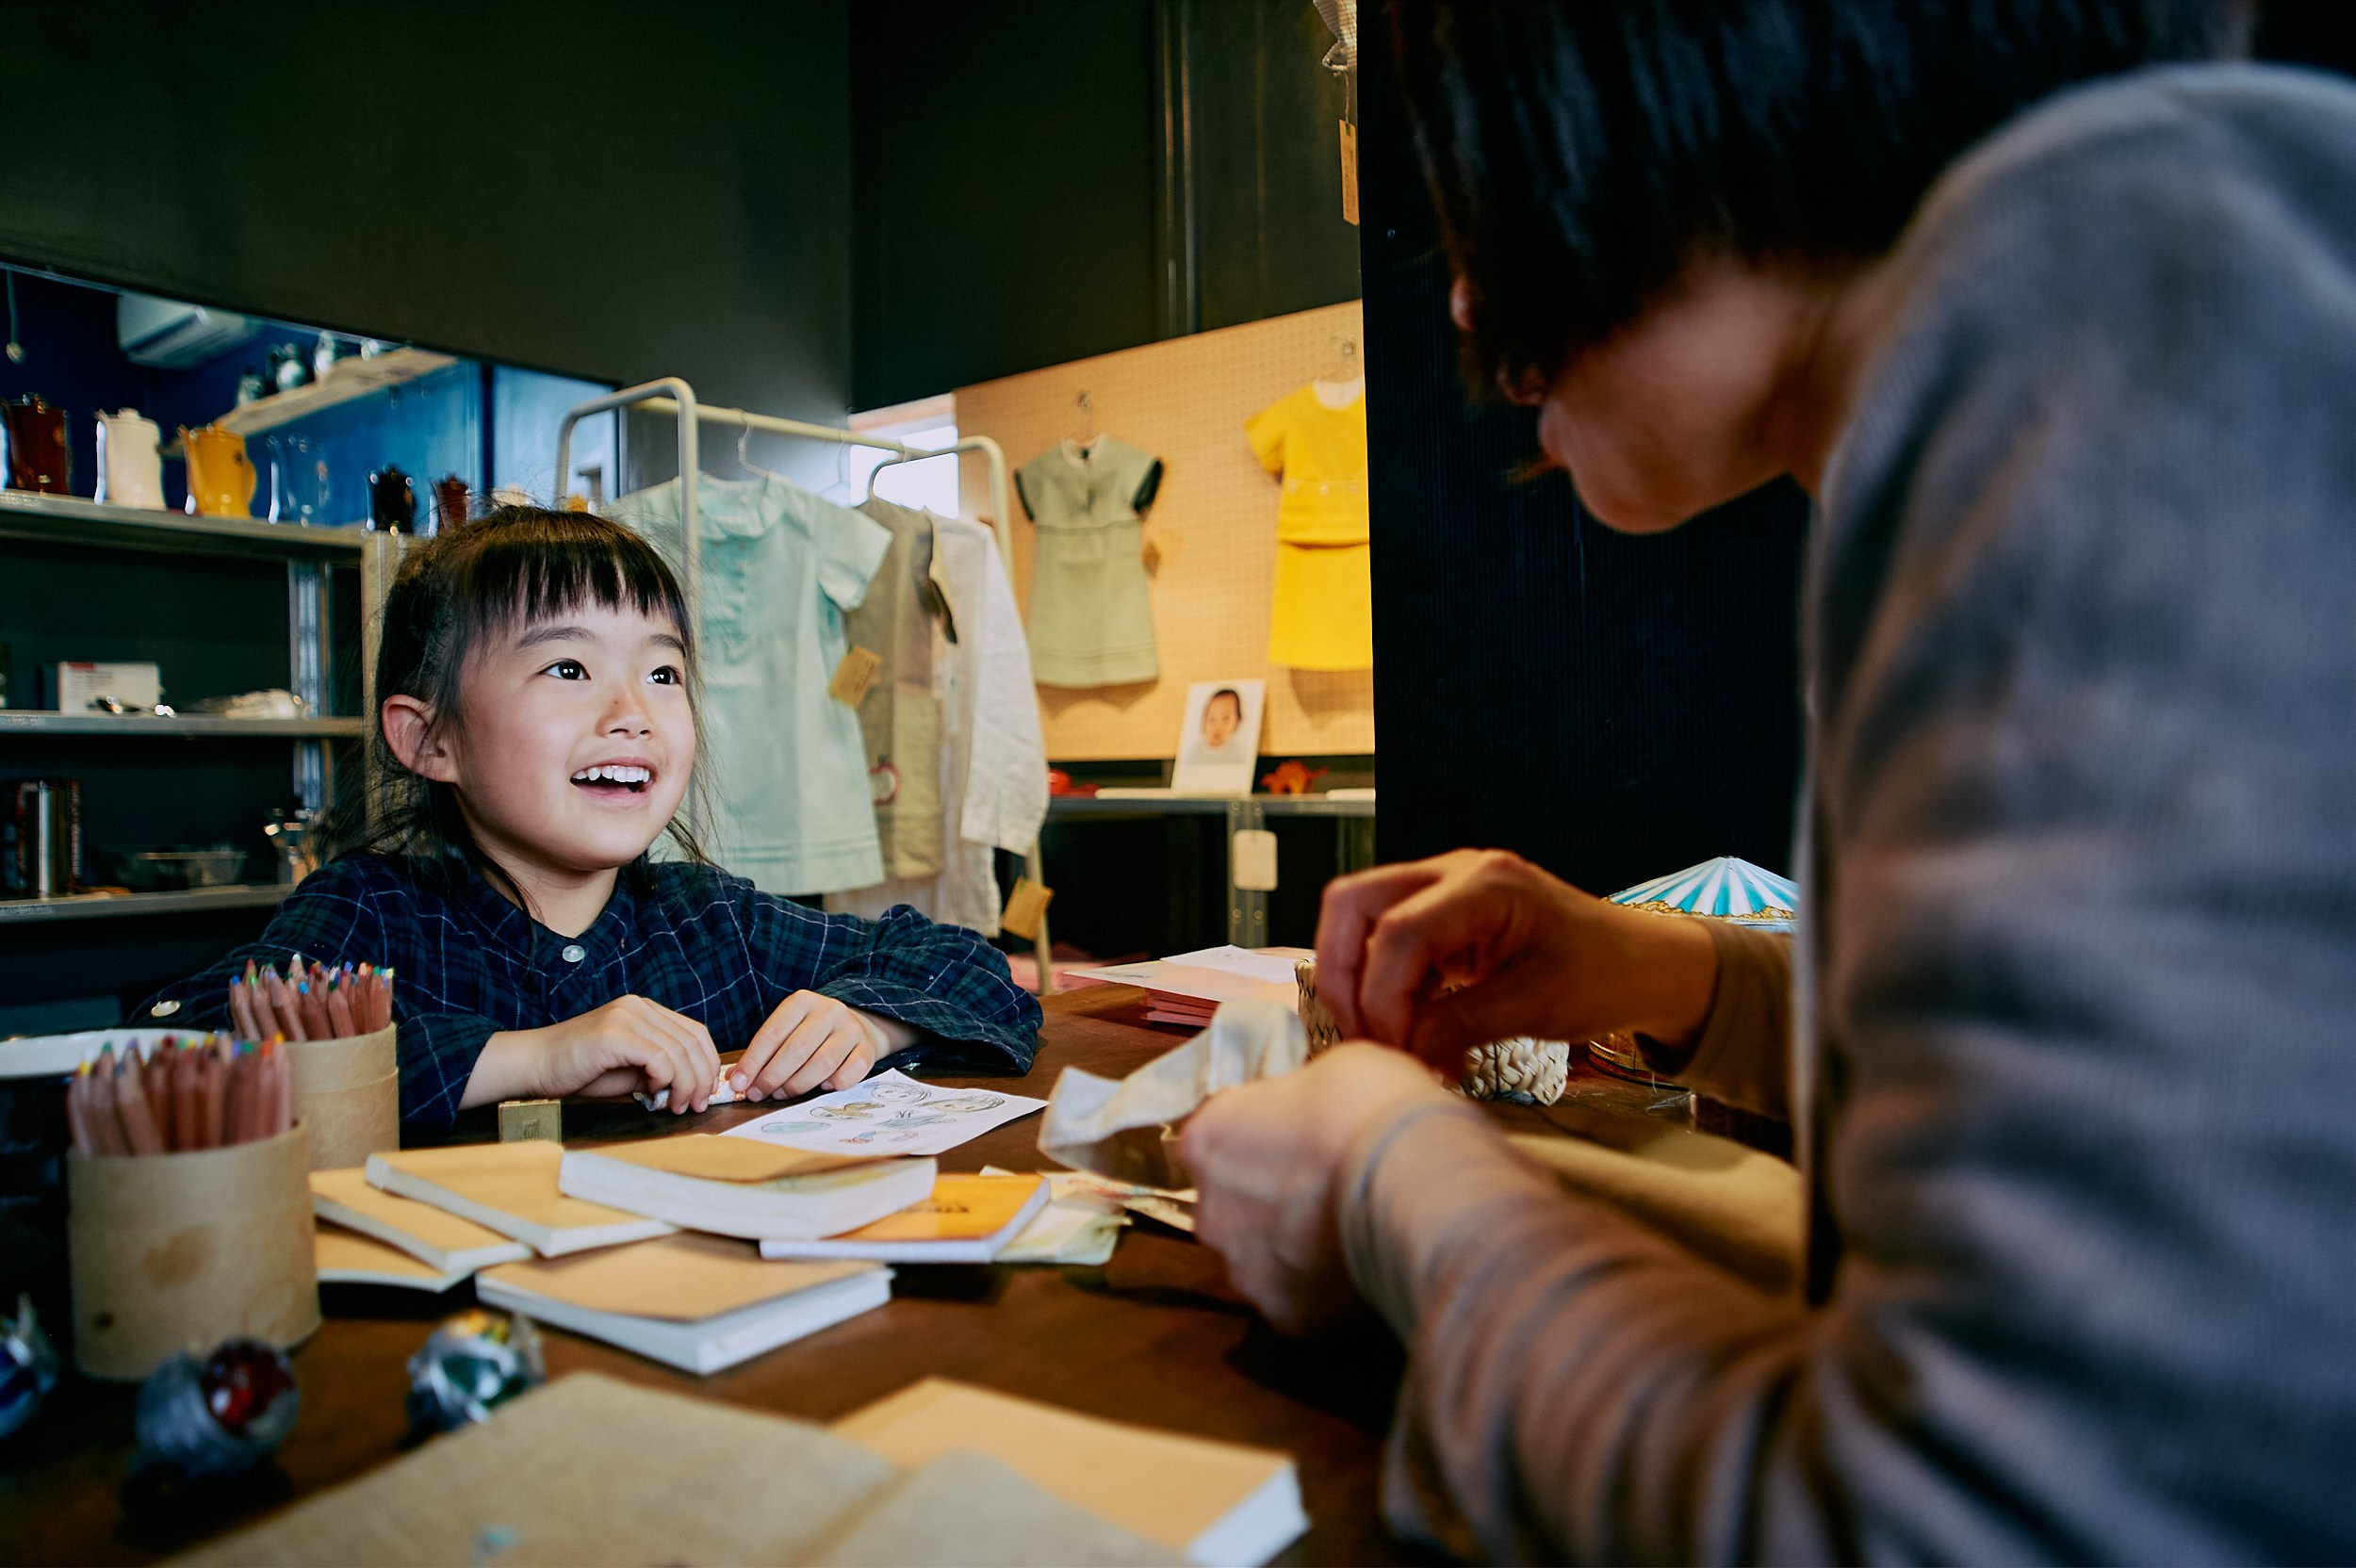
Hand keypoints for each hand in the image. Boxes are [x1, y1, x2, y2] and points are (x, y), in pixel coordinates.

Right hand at [469, 995, 721, 1113]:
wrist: (536, 1065)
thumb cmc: (580, 1070)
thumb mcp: (630, 1069)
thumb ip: (660, 1070)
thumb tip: (693, 1087)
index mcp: (645, 1010)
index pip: (695, 1032)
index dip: (709, 1063)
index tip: (707, 1091)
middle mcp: (638, 1007)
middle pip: (692, 1041)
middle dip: (701, 1078)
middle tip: (696, 1105)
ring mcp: (626, 1017)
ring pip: (679, 1051)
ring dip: (685, 1084)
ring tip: (676, 1106)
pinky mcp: (614, 1034)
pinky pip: (658, 1057)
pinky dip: (664, 1079)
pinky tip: (652, 1092)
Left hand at [732, 991, 891, 1099]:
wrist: (856, 1026)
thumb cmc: (811, 1033)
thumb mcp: (786, 1031)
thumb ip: (763, 1052)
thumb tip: (735, 1079)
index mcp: (802, 1002)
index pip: (772, 1034)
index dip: (753, 1061)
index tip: (737, 1083)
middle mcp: (829, 1011)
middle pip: (796, 1050)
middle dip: (772, 1077)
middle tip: (757, 1094)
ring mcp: (851, 1030)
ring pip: (822, 1064)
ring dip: (797, 1085)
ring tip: (782, 1094)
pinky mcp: (867, 1050)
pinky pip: (850, 1073)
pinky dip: (833, 1084)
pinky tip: (822, 1088)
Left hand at [1179, 1044, 1450, 1334]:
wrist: (1415, 1176)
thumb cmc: (1367, 1105)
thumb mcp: (1321, 1070)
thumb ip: (1292, 1102)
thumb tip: (1299, 1116)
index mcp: (1207, 1142)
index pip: (1216, 1139)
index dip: (1259, 1135)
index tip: (1295, 1135)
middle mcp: (1210, 1213)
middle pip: (1233, 1205)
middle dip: (1270, 1198)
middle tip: (1325, 1183)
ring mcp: (1246, 1271)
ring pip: (1263, 1258)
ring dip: (1294, 1247)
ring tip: (1348, 1228)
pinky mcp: (1288, 1316)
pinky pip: (1301, 1298)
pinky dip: (1324, 1287)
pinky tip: (1359, 1263)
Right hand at [1314, 849, 1718, 1073]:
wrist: (1643, 964)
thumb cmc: (1607, 974)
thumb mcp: (1539, 1006)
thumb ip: (1462, 1024)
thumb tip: (1402, 1050)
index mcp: (1488, 883)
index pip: (1399, 930)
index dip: (1381, 995)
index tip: (1394, 1048)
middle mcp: (1455, 872)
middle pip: (1354, 903)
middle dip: (1342, 973)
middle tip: (1364, 1036)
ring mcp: (1445, 890)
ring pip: (1359, 919)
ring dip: (1360, 982)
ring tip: (1389, 1040)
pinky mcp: (1442, 917)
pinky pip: (1386, 942)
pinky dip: (1385, 987)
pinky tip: (1411, 1030)